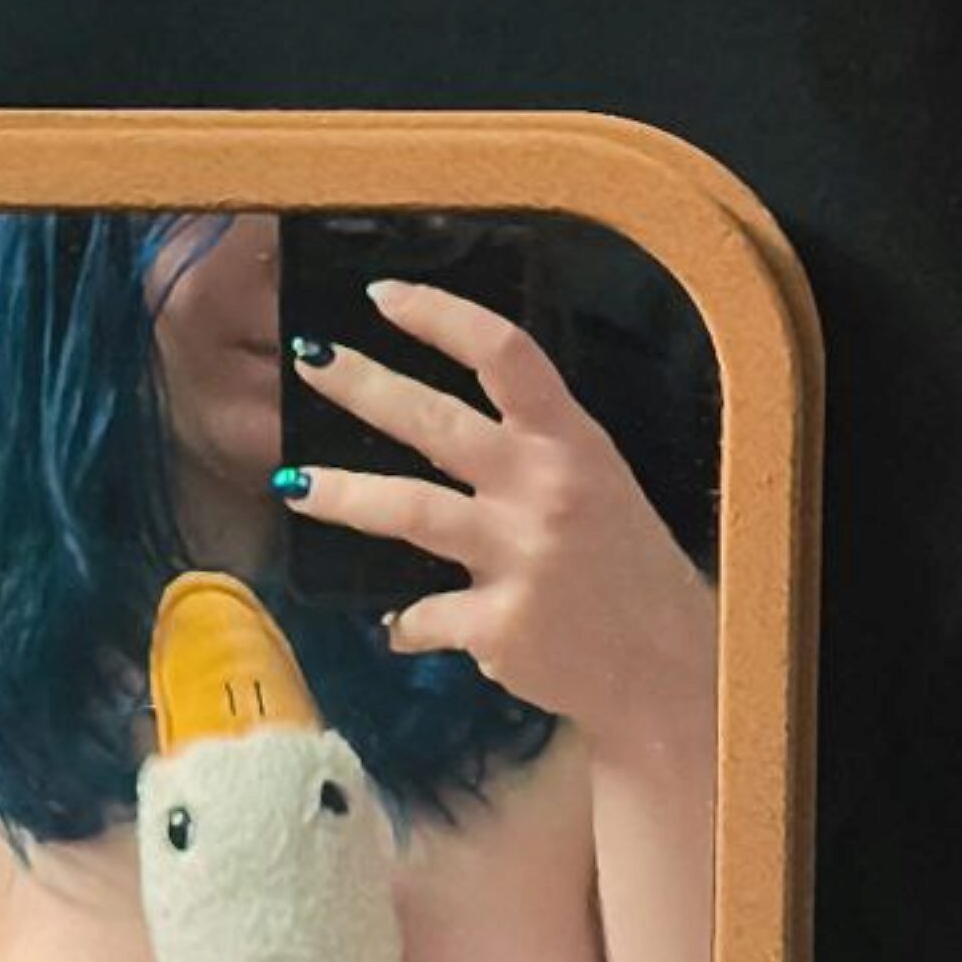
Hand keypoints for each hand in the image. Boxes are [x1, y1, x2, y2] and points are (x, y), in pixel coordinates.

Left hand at [279, 280, 715, 757]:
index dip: (440, 316)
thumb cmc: (624, 566)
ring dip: (342, 495)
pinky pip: (422, 615)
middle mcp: (546, 490)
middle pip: (437, 423)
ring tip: (292, 485)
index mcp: (573, 443)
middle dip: (362, 385)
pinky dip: (404, 623)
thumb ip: (532, 446)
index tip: (382, 294)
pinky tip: (397, 627)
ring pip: (410, 510)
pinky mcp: (499, 627)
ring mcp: (522, 558)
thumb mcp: (598, 483)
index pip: (505, 354)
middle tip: (308, 360)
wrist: (669, 666)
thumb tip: (439, 424)